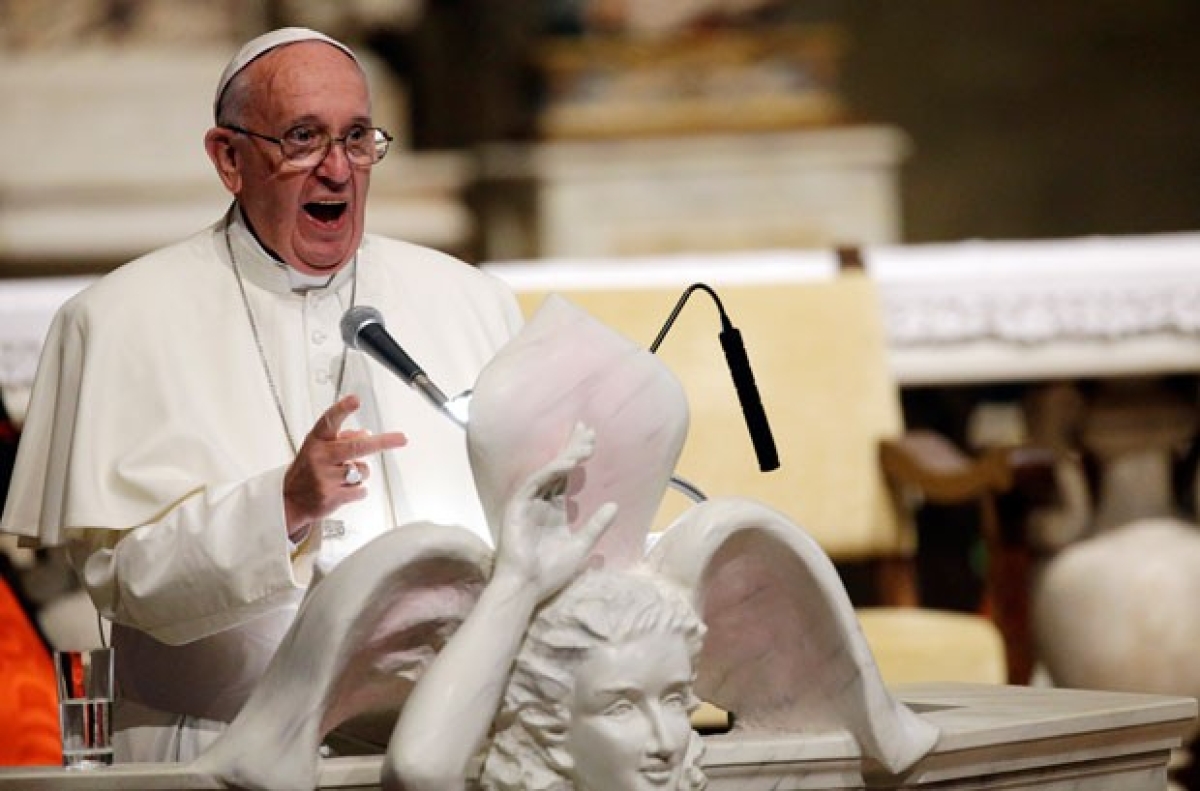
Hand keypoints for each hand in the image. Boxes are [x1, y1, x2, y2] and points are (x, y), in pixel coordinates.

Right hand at [283, 395, 407, 539]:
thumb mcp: (319, 448)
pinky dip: (357, 490)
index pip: (330, 421)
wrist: (290, 500)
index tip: (355, 399)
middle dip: (383, 442)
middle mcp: (320, 457)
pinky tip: (342, 489)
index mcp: (316, 441)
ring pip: (364, 470)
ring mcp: (326, 477)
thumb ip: (342, 438)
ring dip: (360, 473)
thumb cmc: (308, 470)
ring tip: (342, 477)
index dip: (343, 409)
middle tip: (402, 439)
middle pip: (357, 447)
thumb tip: (367, 434)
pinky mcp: (333, 496)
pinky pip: (361, 489)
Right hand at [494, 422, 616, 600]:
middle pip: (559, 467)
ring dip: (566, 457)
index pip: (568, 477)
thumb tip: (614, 505)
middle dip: (572, 447)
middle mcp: (542, 501)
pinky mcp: (517, 505)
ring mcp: (528, 502)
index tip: (593, 441)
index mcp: (555, 509)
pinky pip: (536, 482)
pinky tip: (568, 463)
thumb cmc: (550, 572)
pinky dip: (551, 471)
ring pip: (548, 471)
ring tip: (584, 446)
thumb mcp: (581, 546)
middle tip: (588, 429)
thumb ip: (596, 526)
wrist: (527, 587)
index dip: (579, 458)